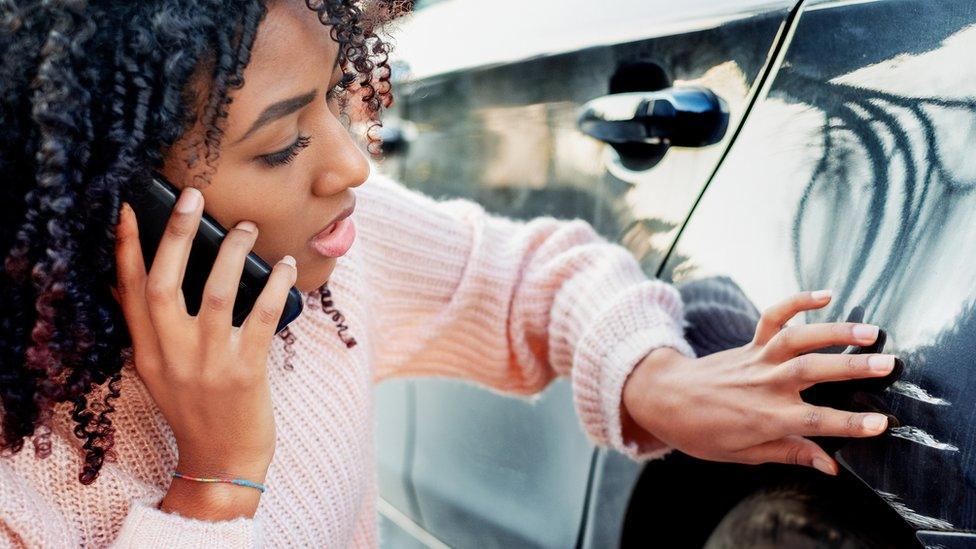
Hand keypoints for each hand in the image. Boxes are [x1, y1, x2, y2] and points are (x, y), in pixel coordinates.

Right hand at [112, 187, 296, 517]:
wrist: (221, 464)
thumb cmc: (196, 410)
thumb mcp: (160, 372)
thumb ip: (154, 330)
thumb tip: (145, 280)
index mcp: (147, 352)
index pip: (129, 291)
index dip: (127, 248)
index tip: (128, 208)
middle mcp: (171, 355)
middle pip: (164, 283)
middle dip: (176, 235)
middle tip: (193, 196)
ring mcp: (208, 364)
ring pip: (217, 293)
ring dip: (232, 253)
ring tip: (247, 227)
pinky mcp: (245, 373)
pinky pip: (262, 318)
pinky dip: (275, 286)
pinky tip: (285, 266)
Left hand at [622, 290, 895, 475]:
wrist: (664, 399)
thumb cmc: (703, 432)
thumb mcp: (743, 454)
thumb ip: (789, 454)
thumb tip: (831, 466)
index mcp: (765, 418)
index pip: (814, 421)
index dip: (849, 424)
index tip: (881, 423)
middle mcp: (764, 385)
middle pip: (812, 373)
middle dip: (851, 369)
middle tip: (889, 365)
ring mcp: (757, 360)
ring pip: (798, 340)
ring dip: (834, 333)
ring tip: (870, 331)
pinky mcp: (750, 344)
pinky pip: (773, 317)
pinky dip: (796, 302)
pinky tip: (825, 294)